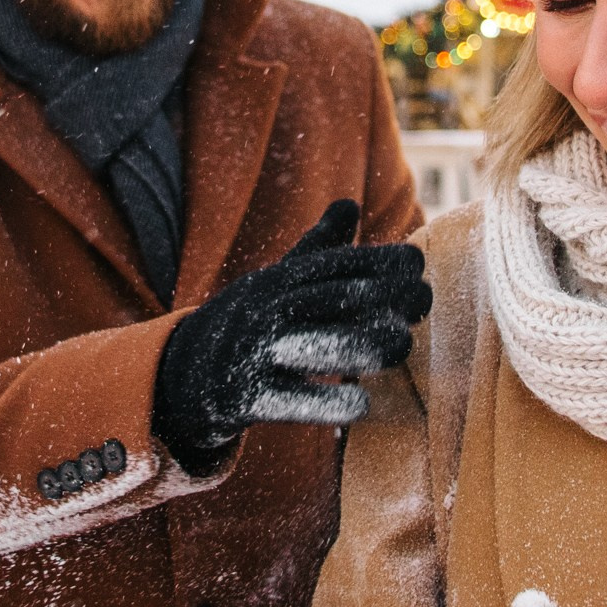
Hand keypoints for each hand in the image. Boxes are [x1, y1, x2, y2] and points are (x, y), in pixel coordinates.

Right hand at [153, 199, 431, 471]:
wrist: (183, 376)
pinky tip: (362, 402)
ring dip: (360, 344)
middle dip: (379, 297)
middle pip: (328, 299)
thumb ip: (317, 248)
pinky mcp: (245, 398)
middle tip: (422, 301)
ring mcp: (253, 353)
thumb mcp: (276, 282)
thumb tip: (349, 204)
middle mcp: (265, 311)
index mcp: (278, 282)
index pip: (331, 265)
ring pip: (311, 346)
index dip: (376, 261)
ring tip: (401, 344)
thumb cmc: (250, 324)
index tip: (417, 263)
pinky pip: (289, 401)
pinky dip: (326, 403)